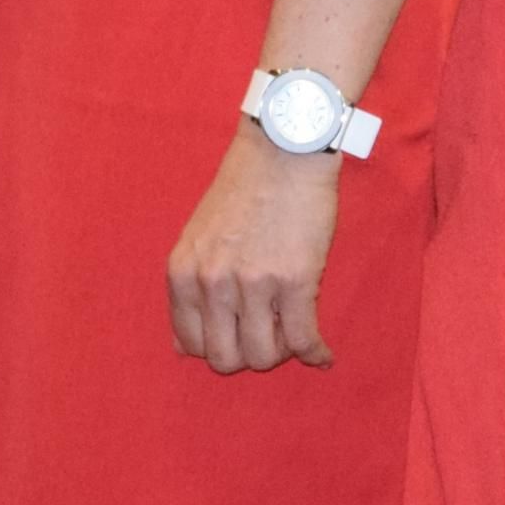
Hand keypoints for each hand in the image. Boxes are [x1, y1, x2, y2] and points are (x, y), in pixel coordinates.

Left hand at [166, 123, 342, 373]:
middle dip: (248, 355)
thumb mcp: (197, 235)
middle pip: (226, 359)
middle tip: (269, 335)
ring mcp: (254, 282)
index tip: (239, 336)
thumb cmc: (245, 185)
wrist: (286, 146)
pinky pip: (304, 339)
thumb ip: (190, 287)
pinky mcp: (296, 280)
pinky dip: (316, 353)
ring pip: (264, 355)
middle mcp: (213, 281)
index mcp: (184, 271)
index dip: (219, 346)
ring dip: (282, 352)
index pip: (192, 344)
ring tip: (293, 334)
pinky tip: (323, 355)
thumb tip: (182, 348)